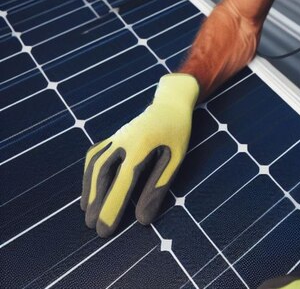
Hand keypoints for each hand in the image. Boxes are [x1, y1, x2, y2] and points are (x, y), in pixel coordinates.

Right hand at [80, 73, 198, 236]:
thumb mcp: (175, 159)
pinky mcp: (112, 136)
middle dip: (96, 201)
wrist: (169, 104)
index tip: (104, 230)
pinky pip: (95, 155)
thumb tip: (142, 220)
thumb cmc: (176, 133)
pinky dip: (90, 174)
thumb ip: (158, 187)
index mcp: (141, 145)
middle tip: (92, 226)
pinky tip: (90, 189)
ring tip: (87, 212)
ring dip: (89, 189)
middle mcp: (123, 140)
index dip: (112, 207)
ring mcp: (116, 136)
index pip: (122, 182)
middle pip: (103, 173)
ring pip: (95, 164)